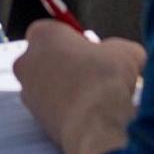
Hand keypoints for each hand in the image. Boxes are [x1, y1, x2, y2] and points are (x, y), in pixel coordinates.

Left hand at [15, 20, 144, 153]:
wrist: (96, 124)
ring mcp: (27, 90)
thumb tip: (120, 55)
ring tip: (94, 96)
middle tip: (93, 71)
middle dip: (68, 62)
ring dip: (67, 87)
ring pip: (48, 83)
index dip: (77, 39)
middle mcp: (27, 60)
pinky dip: (66, 108)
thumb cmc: (106, 79)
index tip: (93, 49)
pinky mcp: (34, 117)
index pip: (56, 29)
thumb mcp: (126, 51)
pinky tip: (87, 113)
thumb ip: (116, 48)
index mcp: (43, 35)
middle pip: (48, 56)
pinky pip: (51, 106)